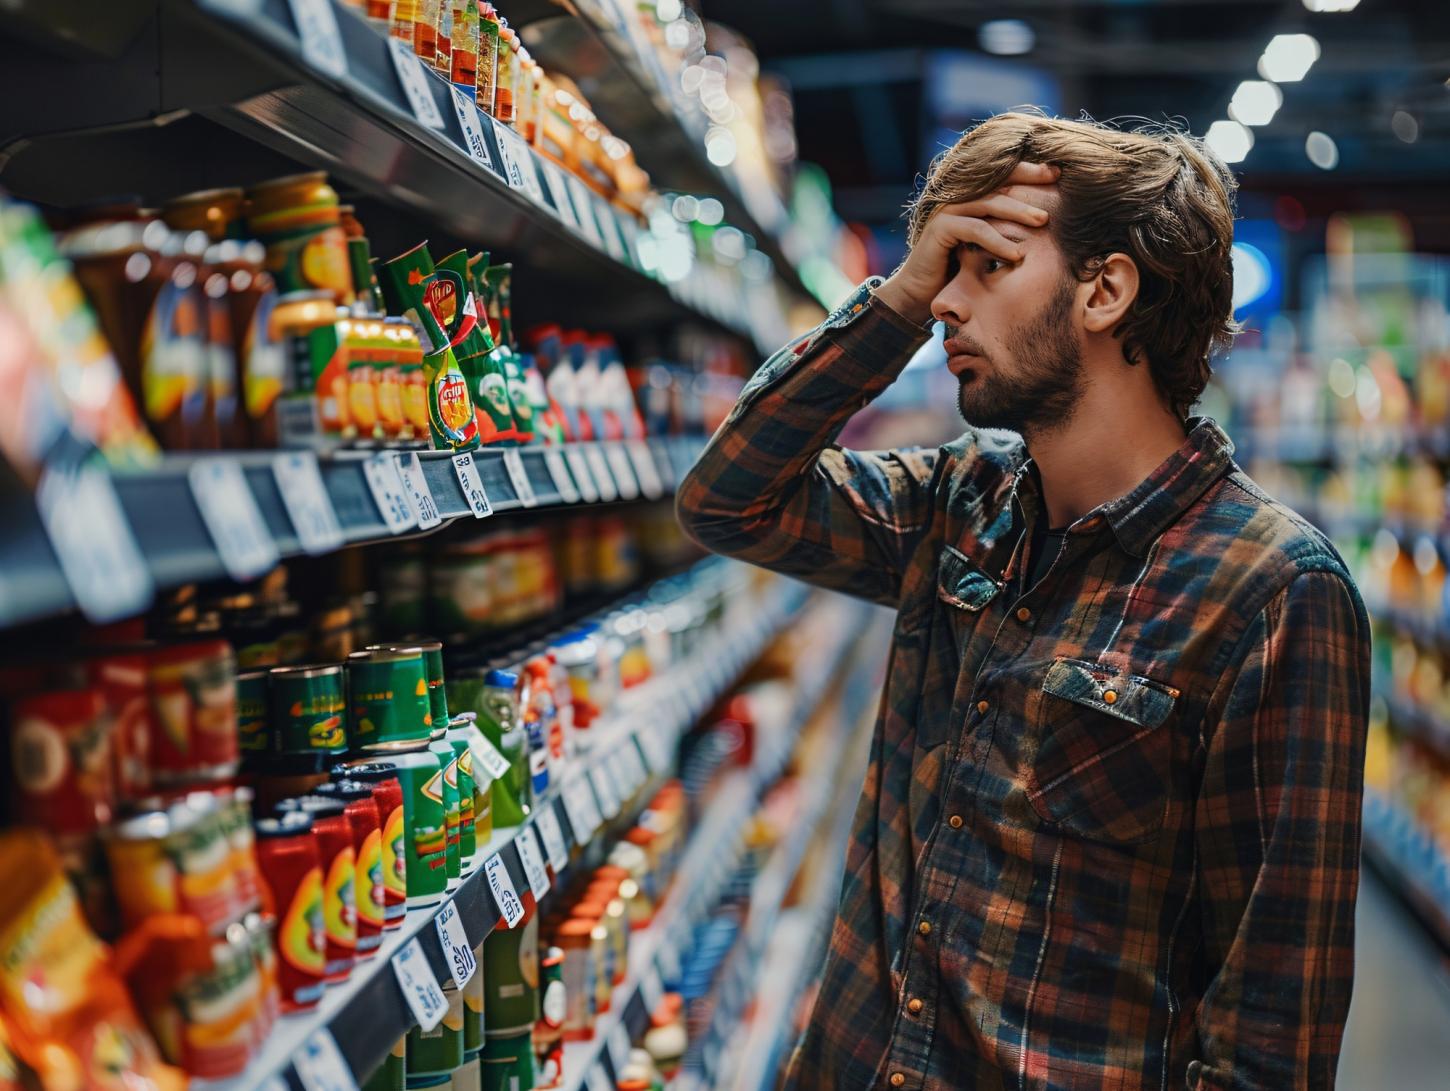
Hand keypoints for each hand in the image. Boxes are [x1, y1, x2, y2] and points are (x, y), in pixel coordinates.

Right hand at [874, 162, 1059, 324]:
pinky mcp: (940, 228)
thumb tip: (1041, 221)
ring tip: (1043, 221)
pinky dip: (998, 241)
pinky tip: (1016, 253)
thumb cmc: (955, 270)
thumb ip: (1002, 228)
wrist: (920, 291)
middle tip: (1056, 182)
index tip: (1057, 173)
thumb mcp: (984, 246)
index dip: (1029, 171)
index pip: (1002, 176)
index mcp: (969, 198)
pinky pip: (976, 230)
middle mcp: (957, 199)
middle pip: (998, 181)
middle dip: (1029, 179)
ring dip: (1019, 211)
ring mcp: (947, 211)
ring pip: (989, 203)